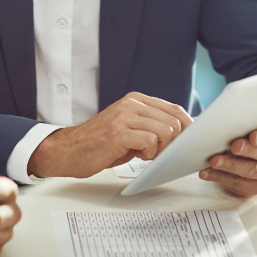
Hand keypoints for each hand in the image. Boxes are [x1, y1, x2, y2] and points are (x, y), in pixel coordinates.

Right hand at [28, 92, 192, 178]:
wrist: (67, 151)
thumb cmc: (99, 144)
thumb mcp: (128, 128)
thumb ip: (150, 126)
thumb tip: (179, 134)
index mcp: (136, 100)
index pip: (174, 109)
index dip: (187, 127)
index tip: (189, 142)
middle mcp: (131, 104)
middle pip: (174, 121)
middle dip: (175, 142)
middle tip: (162, 154)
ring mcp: (124, 116)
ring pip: (165, 131)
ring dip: (161, 149)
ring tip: (146, 155)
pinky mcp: (118, 132)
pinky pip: (150, 141)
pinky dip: (150, 153)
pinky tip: (138, 156)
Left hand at [198, 119, 256, 195]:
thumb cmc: (255, 131)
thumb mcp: (256, 122)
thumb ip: (248, 120)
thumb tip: (228, 119)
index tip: (252, 137)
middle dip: (247, 151)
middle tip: (233, 147)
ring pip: (251, 171)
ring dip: (230, 166)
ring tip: (214, 161)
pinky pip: (239, 183)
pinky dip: (220, 177)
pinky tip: (208, 172)